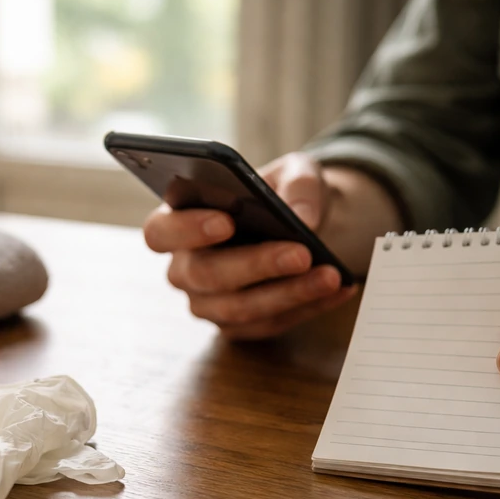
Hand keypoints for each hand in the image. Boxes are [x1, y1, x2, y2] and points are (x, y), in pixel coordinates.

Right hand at [143, 153, 400, 338]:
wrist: (302, 226)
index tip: (226, 221)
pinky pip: (268, 324)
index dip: (187, 229)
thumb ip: (299, 183)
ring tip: (330, 275)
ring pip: (238, 308)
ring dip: (288, 293)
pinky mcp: (236, 326)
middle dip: (255, 265)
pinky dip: (308, 307)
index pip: (161, 232)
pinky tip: (338, 288)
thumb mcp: (295, 171)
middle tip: (301, 253)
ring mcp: (206, 302)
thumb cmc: (281, 194)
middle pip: (204, 274)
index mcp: (178, 220)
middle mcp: (184, 267)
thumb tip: (304, 218)